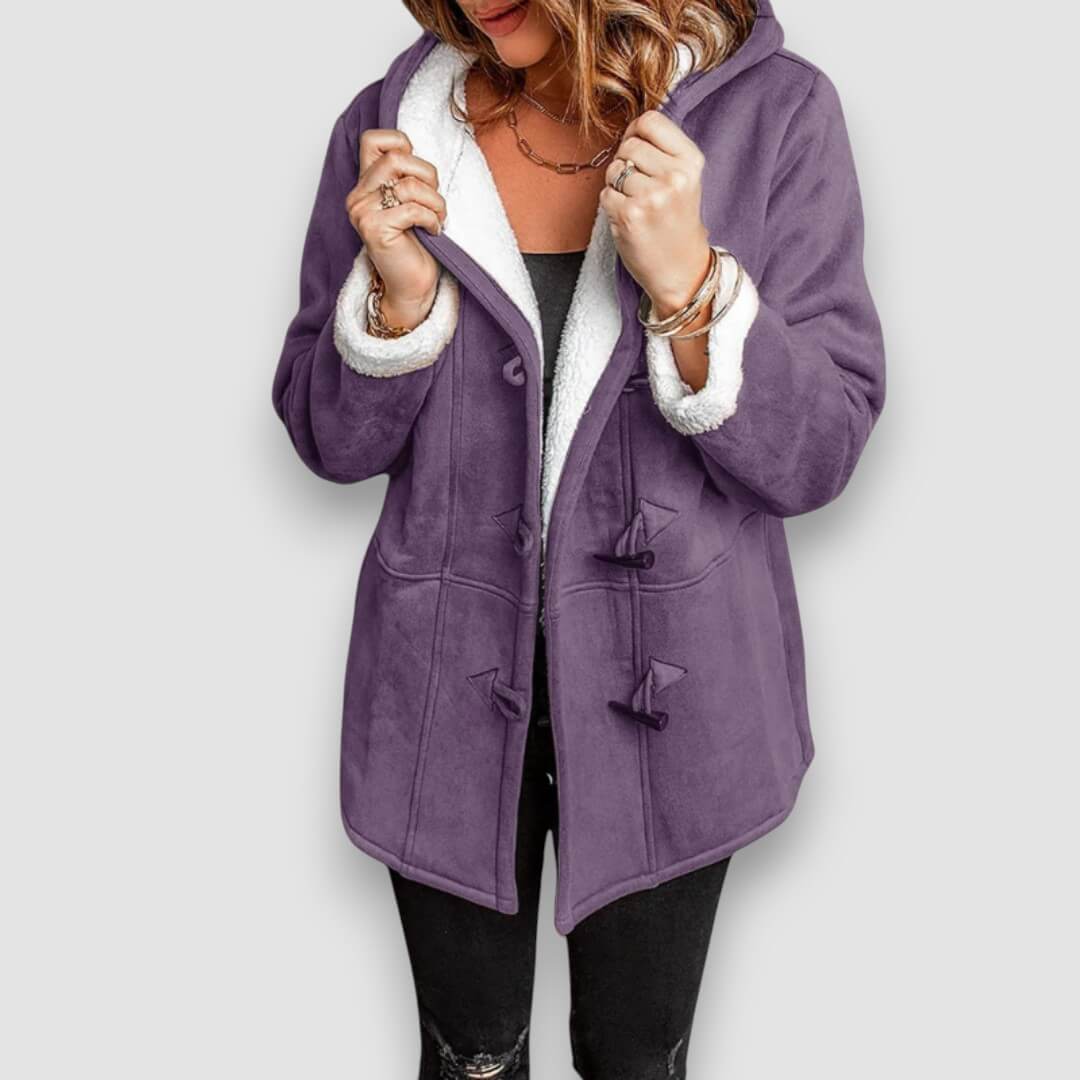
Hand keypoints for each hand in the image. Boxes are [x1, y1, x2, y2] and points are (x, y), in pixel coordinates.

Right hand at [346, 130, 447, 329]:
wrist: (412, 287)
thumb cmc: (417, 245)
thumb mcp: (411, 201)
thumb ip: (406, 175)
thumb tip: (415, 150)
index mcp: (365, 185)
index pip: (373, 139)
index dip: (402, 145)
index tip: (417, 174)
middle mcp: (358, 197)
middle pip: (396, 158)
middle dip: (427, 176)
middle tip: (434, 200)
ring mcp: (363, 213)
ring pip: (408, 185)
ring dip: (435, 202)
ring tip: (437, 218)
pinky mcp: (374, 230)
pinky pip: (412, 209)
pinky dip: (431, 219)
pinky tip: (434, 232)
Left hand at [599, 110, 712, 318]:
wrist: (681, 270)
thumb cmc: (678, 223)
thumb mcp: (685, 179)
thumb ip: (663, 150)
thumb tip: (630, 128)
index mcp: (691, 161)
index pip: (651, 120)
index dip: (636, 132)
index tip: (638, 150)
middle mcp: (674, 177)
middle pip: (629, 145)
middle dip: (625, 163)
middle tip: (638, 187)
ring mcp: (651, 197)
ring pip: (614, 170)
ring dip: (616, 186)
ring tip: (635, 203)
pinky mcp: (629, 215)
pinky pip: (605, 194)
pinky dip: (611, 206)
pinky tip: (628, 219)